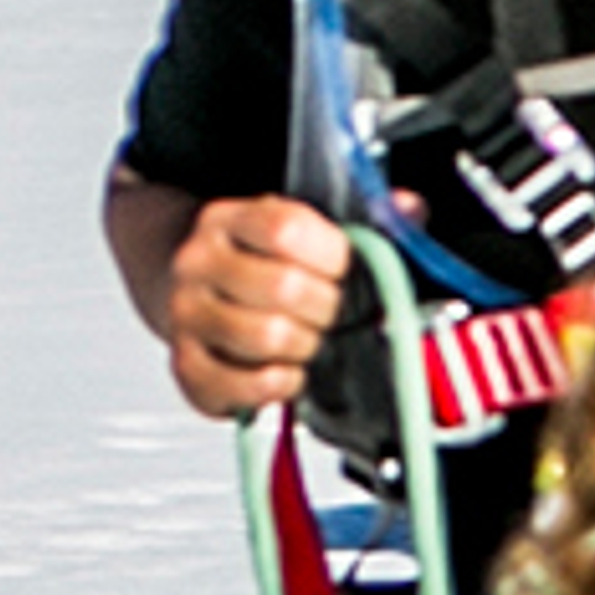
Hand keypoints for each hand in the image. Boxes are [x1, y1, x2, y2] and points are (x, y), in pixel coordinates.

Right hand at [161, 194, 352, 416]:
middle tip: (332, 309)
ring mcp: (185, 315)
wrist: (194, 291)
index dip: (332, 254)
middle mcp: (197, 262)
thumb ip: (364, 217)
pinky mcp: (185, 367)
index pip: (286, 229)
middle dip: (327, 305)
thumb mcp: (303, 226)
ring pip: (267, 337)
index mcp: (229, 218)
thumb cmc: (261, 263)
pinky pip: (245, 385)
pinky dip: (280, 384)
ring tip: (308, 338)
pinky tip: (287, 370)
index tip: (343, 267)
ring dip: (305, 345)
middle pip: (282, 287)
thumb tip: (410, 208)